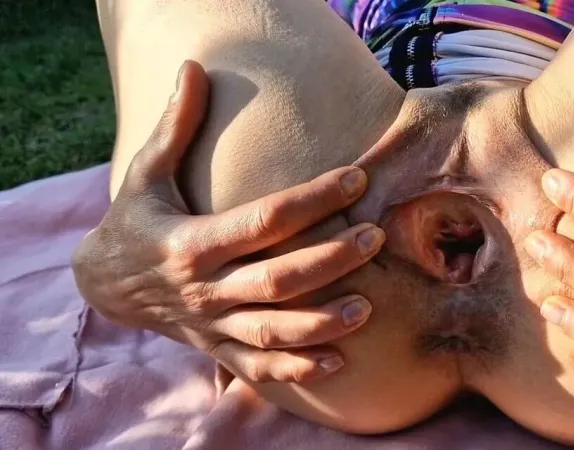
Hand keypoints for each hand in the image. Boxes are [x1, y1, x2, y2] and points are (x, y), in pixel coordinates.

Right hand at [72, 61, 384, 382]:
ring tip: (367, 308)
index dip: (312, 200)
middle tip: (375, 238)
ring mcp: (210, 324)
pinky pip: (257, 366)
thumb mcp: (146, 173)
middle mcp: (203, 288)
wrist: (105, 283)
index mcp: (190, 243)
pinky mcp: (216, 347)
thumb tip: (193, 68)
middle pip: (276, 279)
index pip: (262, 220)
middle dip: (330, 260)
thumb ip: (175, 126)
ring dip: (320, 323)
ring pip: (271, 330)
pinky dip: (294, 370)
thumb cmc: (135, 220)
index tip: (356, 178)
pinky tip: (336, 362)